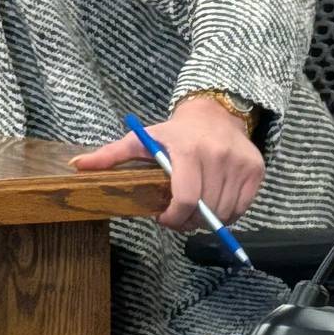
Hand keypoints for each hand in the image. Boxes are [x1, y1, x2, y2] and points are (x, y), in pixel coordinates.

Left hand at [70, 97, 264, 230]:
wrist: (214, 114)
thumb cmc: (173, 133)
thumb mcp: (141, 140)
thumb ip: (110, 155)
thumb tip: (77, 166)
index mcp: (189, 150)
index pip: (185, 197)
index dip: (174, 217)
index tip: (164, 218)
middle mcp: (218, 155)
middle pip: (205, 210)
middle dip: (188, 220)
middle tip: (176, 214)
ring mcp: (240, 164)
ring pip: (225, 212)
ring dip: (207, 219)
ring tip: (193, 206)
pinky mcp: (256, 171)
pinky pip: (242, 208)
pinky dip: (227, 213)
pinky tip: (213, 200)